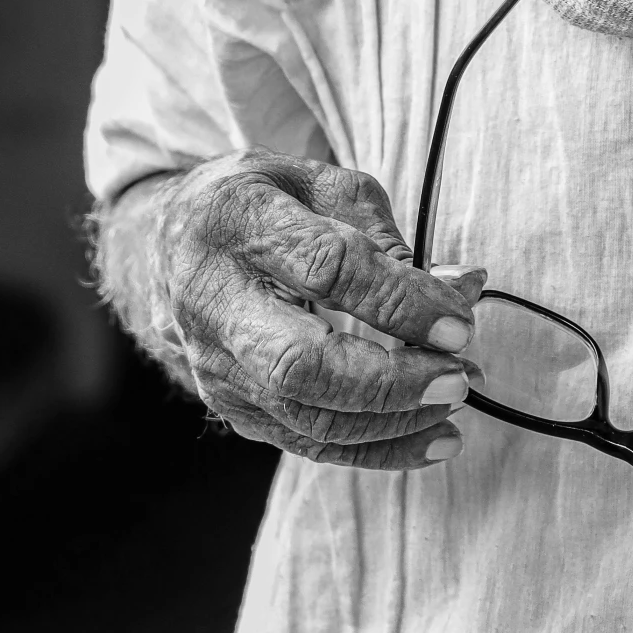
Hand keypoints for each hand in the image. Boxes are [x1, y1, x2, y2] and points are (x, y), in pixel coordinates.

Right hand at [149, 151, 485, 469]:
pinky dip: (375, 450)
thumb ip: (385, 234)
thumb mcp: (318, 182)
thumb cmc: (264, 201)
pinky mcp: (229, 404)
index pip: (326, 268)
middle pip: (300, 364)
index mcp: (241, 222)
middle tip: (459, 377)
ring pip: (303, 417)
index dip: (399, 300)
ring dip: (392, 422)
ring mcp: (216, 363)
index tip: (460, 321)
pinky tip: (432, 439)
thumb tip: (461, 287)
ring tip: (456, 402)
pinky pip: (304, 443)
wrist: (171, 240)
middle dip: (390, 382)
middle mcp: (216, 300)